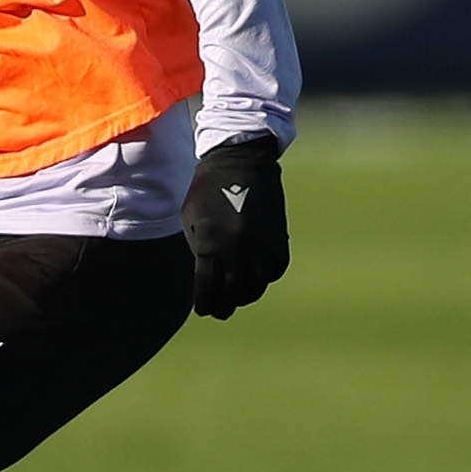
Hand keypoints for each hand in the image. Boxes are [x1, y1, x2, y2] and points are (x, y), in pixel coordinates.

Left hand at [183, 135, 290, 319]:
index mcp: (209, 241)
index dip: (204, 303)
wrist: (241, 160)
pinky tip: (255, 278)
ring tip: (236, 296)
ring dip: (245, 295)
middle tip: (219, 311)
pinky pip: (273, 270)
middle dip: (223, 306)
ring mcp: (260, 242)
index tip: (202, 310)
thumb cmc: (207, 190)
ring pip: (256, 285)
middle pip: (232, 291)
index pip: (207, 287)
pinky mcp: (278, 238)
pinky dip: (264, 278)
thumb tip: (208, 282)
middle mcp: (236, 245)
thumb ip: (199, 250)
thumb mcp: (192, 219)